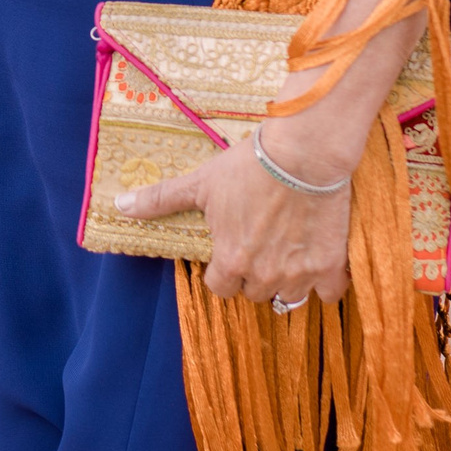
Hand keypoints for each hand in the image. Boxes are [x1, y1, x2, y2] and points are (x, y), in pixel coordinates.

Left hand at [113, 114, 363, 304]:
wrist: (303, 153)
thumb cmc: (250, 166)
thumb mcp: (201, 182)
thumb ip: (161, 199)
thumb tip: (119, 206)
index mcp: (230, 259)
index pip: (219, 288)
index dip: (223, 270)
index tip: (232, 251)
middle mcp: (263, 274)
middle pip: (254, 292)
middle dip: (254, 274)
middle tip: (261, 245)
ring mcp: (299, 273)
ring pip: (290, 296)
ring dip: (288, 280)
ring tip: (288, 250)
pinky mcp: (331, 265)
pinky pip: (330, 294)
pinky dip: (325, 283)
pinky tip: (319, 261)